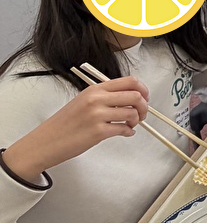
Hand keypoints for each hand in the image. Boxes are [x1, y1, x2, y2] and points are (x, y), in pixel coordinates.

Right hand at [3, 77, 149, 180]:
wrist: (45, 141)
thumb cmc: (64, 123)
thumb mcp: (83, 101)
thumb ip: (105, 97)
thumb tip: (130, 99)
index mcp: (95, 89)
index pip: (130, 81)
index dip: (143, 90)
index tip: (145, 98)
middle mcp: (97, 99)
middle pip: (136, 96)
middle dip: (144, 106)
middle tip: (140, 114)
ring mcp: (97, 115)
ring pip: (132, 113)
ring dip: (136, 121)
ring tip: (130, 125)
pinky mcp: (98, 132)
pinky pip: (124, 130)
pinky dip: (129, 132)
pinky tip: (124, 133)